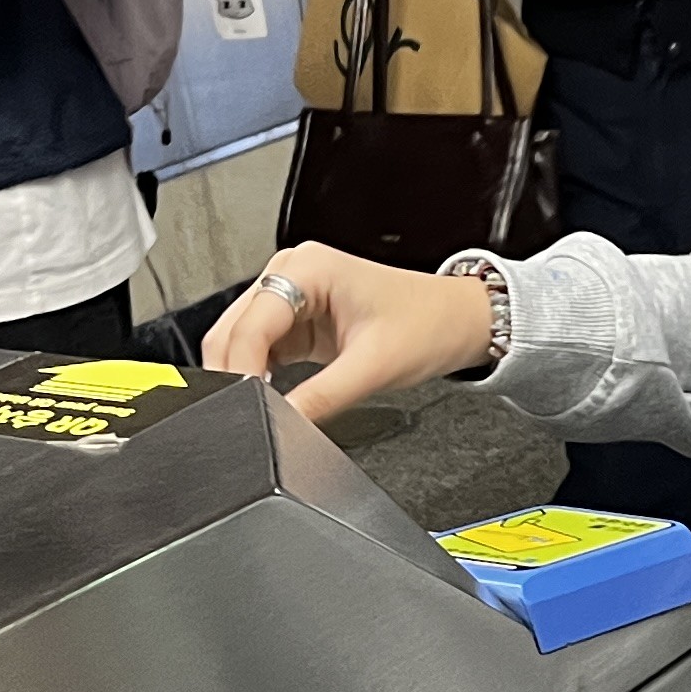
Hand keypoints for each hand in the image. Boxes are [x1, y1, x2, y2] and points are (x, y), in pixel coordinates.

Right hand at [202, 241, 498, 424]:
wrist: (457, 321)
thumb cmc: (428, 325)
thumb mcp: (374, 368)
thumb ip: (322, 398)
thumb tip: (280, 423)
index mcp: (307, 268)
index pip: (250, 324)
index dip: (239, 370)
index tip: (242, 407)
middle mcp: (291, 273)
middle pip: (233, 329)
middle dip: (233, 373)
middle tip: (245, 416)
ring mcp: (290, 294)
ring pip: (239, 340)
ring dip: (243, 374)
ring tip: (259, 407)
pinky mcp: (294, 319)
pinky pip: (258, 348)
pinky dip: (256, 374)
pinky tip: (268, 395)